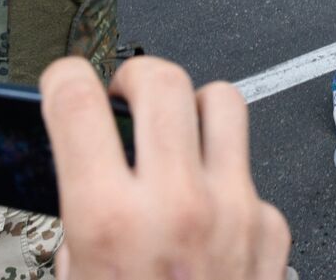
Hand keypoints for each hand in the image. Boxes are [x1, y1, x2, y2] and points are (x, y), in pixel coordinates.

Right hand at [41, 56, 290, 279]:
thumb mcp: (77, 279)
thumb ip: (80, 216)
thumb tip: (84, 163)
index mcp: (109, 219)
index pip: (76, 99)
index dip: (62, 78)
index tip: (64, 82)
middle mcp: (177, 204)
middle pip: (161, 79)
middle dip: (135, 77)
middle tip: (124, 98)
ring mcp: (234, 211)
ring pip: (225, 101)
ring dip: (194, 108)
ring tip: (174, 131)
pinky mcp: (273, 229)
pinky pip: (249, 173)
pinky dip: (227, 181)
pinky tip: (209, 211)